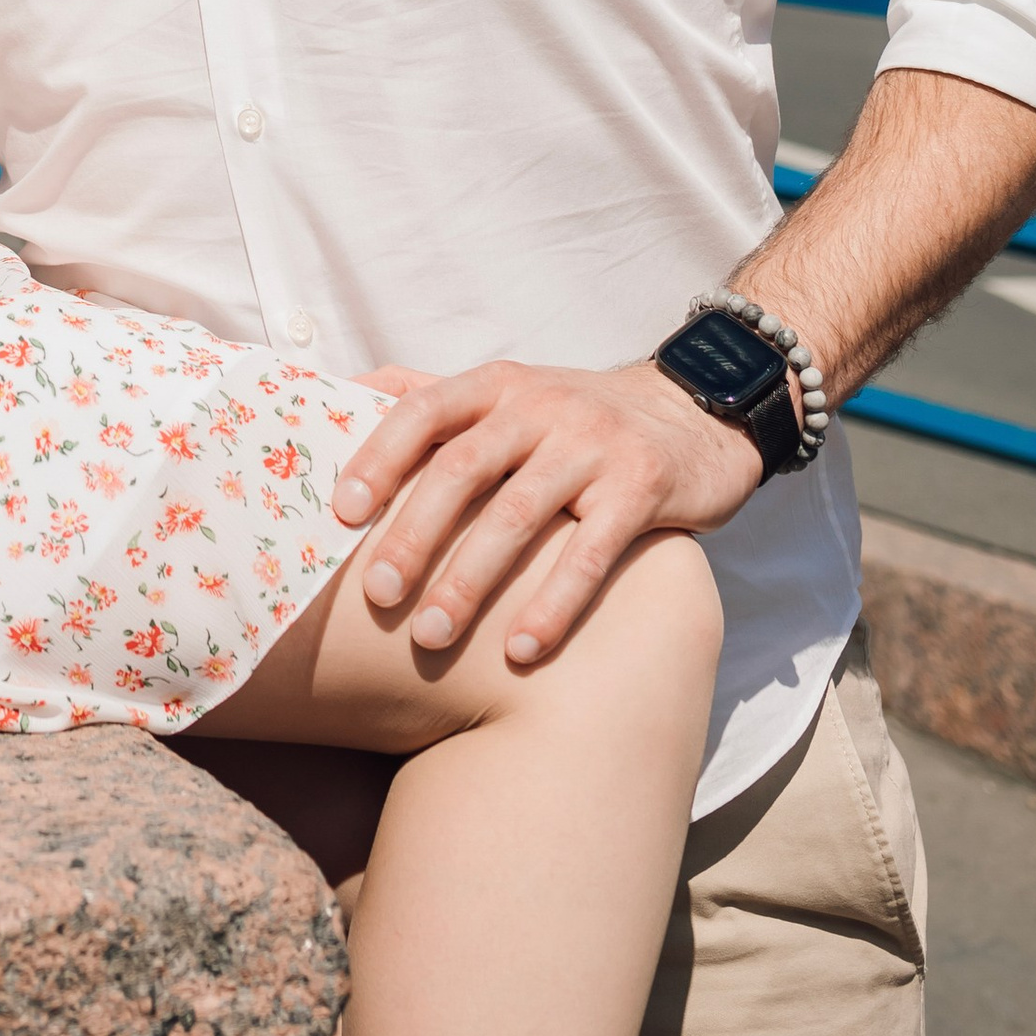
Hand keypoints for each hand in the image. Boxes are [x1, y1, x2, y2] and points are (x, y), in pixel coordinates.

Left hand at [331, 356, 761, 665]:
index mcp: (497, 386)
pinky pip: (590, 553)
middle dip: (413, 534)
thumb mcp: (510, 392)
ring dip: (470, 581)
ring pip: (519, 516)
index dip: (378, 458)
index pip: (423, 410)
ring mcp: (594, 445)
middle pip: (462, 470)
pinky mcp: (642, 487)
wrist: (697, 411)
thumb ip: (430, 393)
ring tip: (430, 636)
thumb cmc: (577, 417)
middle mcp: (540, 408)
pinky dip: (553, 604)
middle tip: (376, 596)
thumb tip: (338, 391)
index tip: (341, 514)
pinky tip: (520, 650)